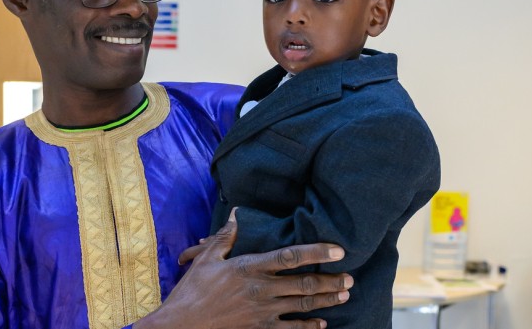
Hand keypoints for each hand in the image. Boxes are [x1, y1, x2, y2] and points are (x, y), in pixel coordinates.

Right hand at [135, 209, 352, 328]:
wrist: (182, 325)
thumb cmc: (192, 290)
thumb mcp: (207, 259)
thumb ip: (226, 236)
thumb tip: (238, 214)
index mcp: (249, 268)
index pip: (289, 257)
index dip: (316, 252)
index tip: (338, 250)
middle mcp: (260, 290)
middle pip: (303, 284)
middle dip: (330, 280)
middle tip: (350, 277)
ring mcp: (262, 312)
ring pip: (301, 305)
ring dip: (326, 300)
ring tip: (344, 294)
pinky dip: (308, 327)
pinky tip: (321, 324)